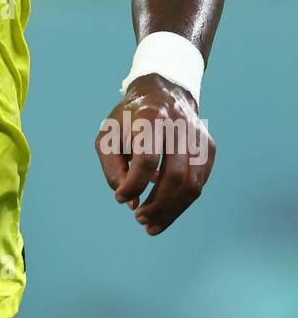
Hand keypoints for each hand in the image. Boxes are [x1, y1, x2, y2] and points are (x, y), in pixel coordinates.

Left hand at [94, 74, 215, 235]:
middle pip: (174, 176)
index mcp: (150, 116)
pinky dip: (183, 201)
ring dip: (172, 211)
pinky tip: (166, 210)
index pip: (147, 159)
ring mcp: (198, 136)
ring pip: (192, 184)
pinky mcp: (209, 147)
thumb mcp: (108, 136)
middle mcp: (179, 125)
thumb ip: (112, 169)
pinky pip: (200, 182)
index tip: (121, 198)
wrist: (161, 93)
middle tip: (140, 220)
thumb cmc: (128, 120)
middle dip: (156, 205)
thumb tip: (130, 201)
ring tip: (152, 225)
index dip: (134, 184)